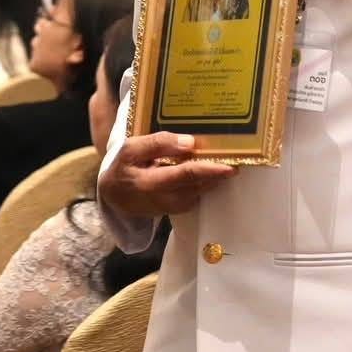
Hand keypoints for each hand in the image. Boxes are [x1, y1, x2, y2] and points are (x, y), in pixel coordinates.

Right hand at [99, 132, 236, 217]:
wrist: (113, 196)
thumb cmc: (122, 166)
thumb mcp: (131, 149)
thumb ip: (158, 143)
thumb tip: (190, 142)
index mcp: (149, 182)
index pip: (185, 175)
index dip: (209, 170)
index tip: (230, 165)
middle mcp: (163, 199)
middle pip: (197, 185)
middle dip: (218, 175)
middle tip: (238, 162)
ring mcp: (170, 207)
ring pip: (198, 192)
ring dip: (214, 180)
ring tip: (226, 164)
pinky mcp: (174, 209)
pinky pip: (194, 196)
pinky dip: (204, 184)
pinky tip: (210, 172)